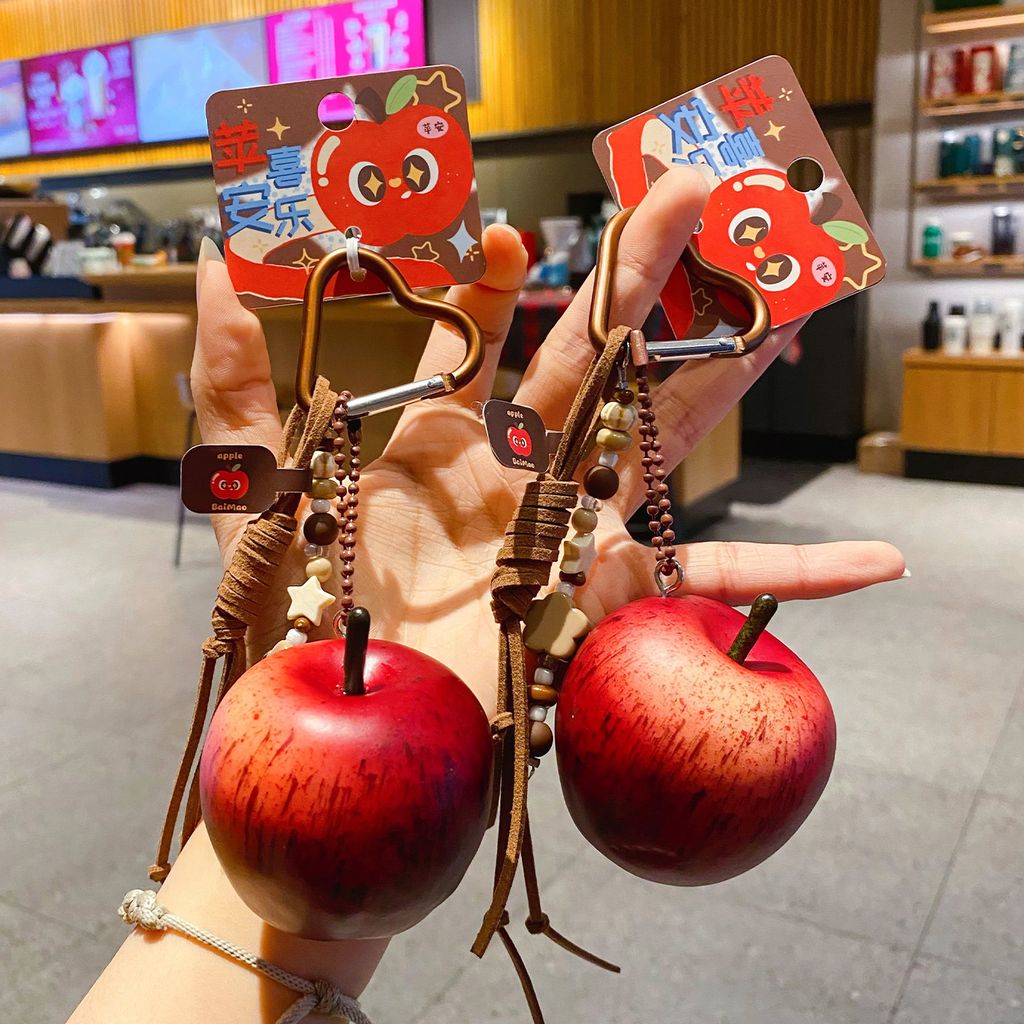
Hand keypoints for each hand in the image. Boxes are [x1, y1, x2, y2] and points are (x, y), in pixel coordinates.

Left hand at [192, 166, 903, 714]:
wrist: (342, 731)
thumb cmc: (299, 615)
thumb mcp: (264, 487)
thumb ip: (241, 377)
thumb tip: (212, 262)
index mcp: (444, 440)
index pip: (491, 334)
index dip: (505, 277)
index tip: (512, 230)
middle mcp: (518, 476)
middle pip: (600, 360)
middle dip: (650, 276)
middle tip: (706, 189)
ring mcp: (572, 533)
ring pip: (665, 440)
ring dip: (730, 381)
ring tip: (792, 314)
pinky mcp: (609, 601)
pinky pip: (709, 586)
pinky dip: (793, 580)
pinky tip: (875, 565)